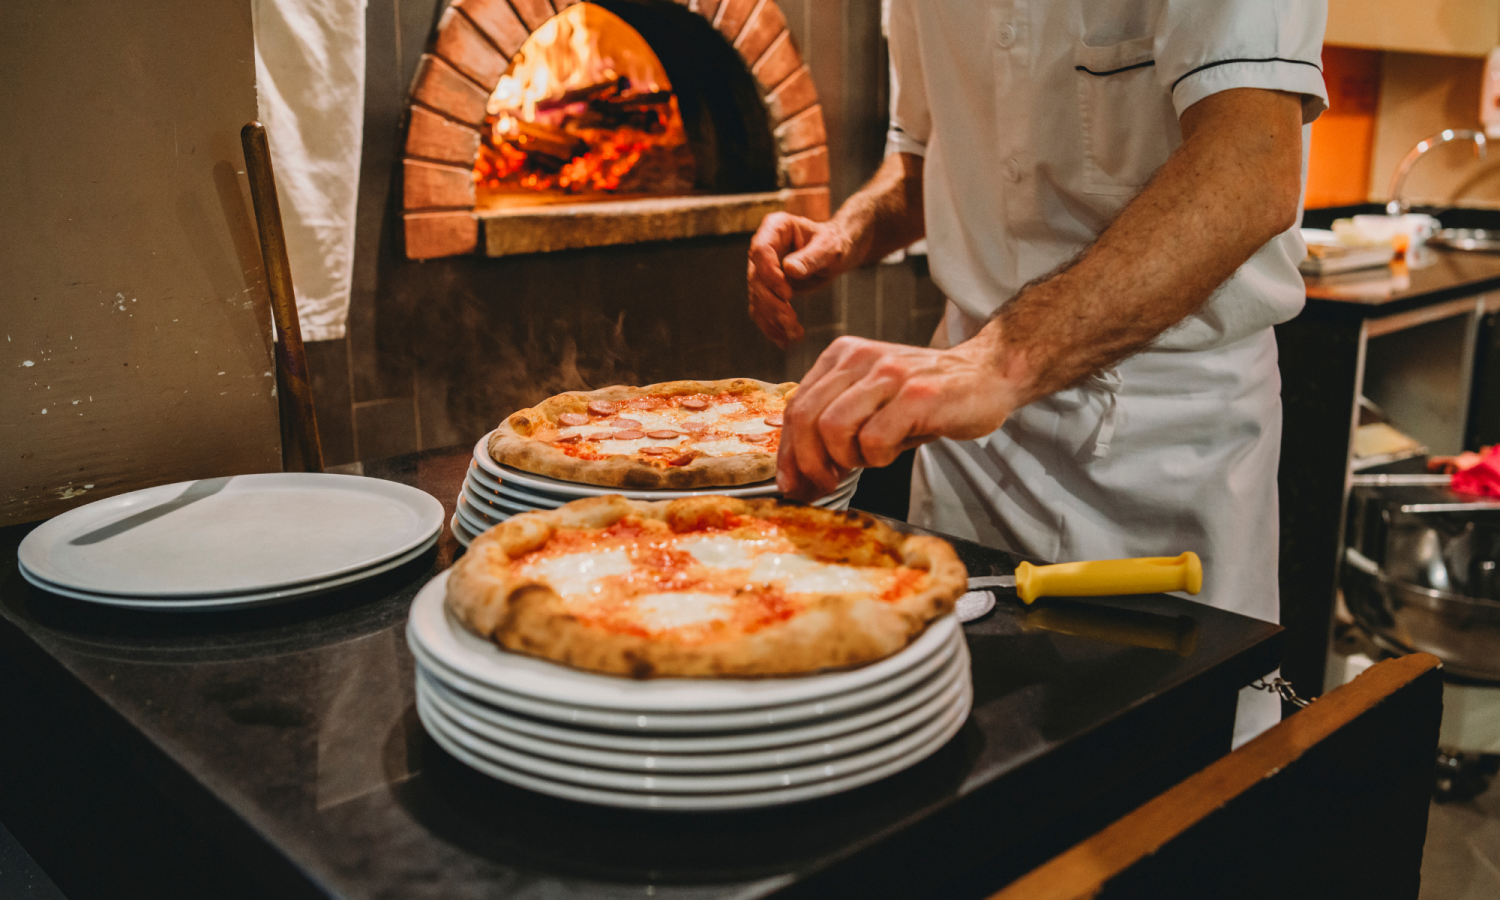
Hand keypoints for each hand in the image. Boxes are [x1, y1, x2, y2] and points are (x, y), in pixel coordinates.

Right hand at [746, 212, 857, 347]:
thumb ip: (811, 257)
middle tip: (792, 322)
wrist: (837, 253)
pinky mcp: (767, 288)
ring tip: (795, 336)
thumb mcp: (829, 247)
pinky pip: (762, 310)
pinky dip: (772, 327)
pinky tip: (785, 341)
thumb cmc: (835, 243)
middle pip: (756, 279)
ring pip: (758, 298)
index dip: (770, 275)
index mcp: (775, 227)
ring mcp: (762, 269)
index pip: (760, 251)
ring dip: (773, 320)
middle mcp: (763, 247)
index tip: (787, 294)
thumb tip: (790, 270)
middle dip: (773, 304)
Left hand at [777, 335, 1020, 500]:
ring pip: (833, 428)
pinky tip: (895, 450)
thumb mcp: (872, 400)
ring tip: (870, 458)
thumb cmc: (926, 397)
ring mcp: (889, 374)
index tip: (795, 483)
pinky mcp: (917, 395)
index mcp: (842, 356)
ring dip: (847, 458)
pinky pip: (874, 439)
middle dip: (809, 463)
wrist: (987, 374)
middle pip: (805, 418)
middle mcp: (860, 358)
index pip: (795, 406)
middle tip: (826, 484)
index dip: (788, 452)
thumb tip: (798, 476)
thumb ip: (834, 423)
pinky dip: (878, 458)